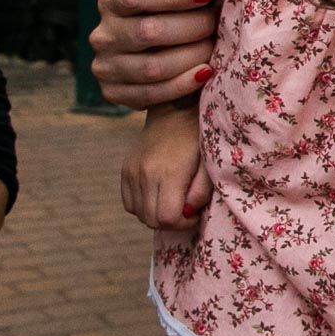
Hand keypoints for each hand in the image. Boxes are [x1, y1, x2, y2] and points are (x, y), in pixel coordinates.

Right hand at [90, 0, 225, 108]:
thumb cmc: (173, 14)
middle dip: (193, 27)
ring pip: (153, 67)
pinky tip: (205, 73)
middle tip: (215, 24)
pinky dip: (184, 85)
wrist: (155, 54)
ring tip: (214, 49)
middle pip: (149, 32)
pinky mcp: (112, 93)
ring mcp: (105, 66)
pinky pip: (151, 94)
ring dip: (192, 57)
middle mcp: (103, 34)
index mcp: (111, 1)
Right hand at [120, 108, 212, 230]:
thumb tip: (187, 213)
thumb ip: (201, 192)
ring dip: (157, 215)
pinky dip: (143, 207)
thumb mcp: (209, 164)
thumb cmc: (199, 138)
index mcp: (169, 172)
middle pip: (151, 220)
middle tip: (186, 210)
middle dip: (171, 223)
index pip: (167, 218)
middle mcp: (145, 174)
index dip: (183, 223)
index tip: (195, 213)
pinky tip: (159, 196)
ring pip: (139, 214)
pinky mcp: (125, 171)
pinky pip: (129, 203)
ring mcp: (131, 172)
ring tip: (174, 201)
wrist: (176, 112)